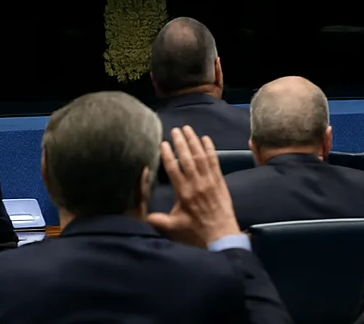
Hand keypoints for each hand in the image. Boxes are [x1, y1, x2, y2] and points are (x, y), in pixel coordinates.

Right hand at [144, 126, 240, 246]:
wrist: (221, 235)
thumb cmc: (195, 232)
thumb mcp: (173, 228)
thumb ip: (158, 220)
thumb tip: (142, 217)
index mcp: (184, 193)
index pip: (174, 169)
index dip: (168, 155)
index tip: (163, 143)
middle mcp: (197, 184)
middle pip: (188, 158)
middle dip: (181, 142)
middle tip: (175, 129)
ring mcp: (209, 181)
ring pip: (201, 157)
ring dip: (194, 141)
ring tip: (188, 129)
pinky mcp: (220, 181)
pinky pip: (215, 161)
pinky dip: (210, 149)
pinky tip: (206, 139)